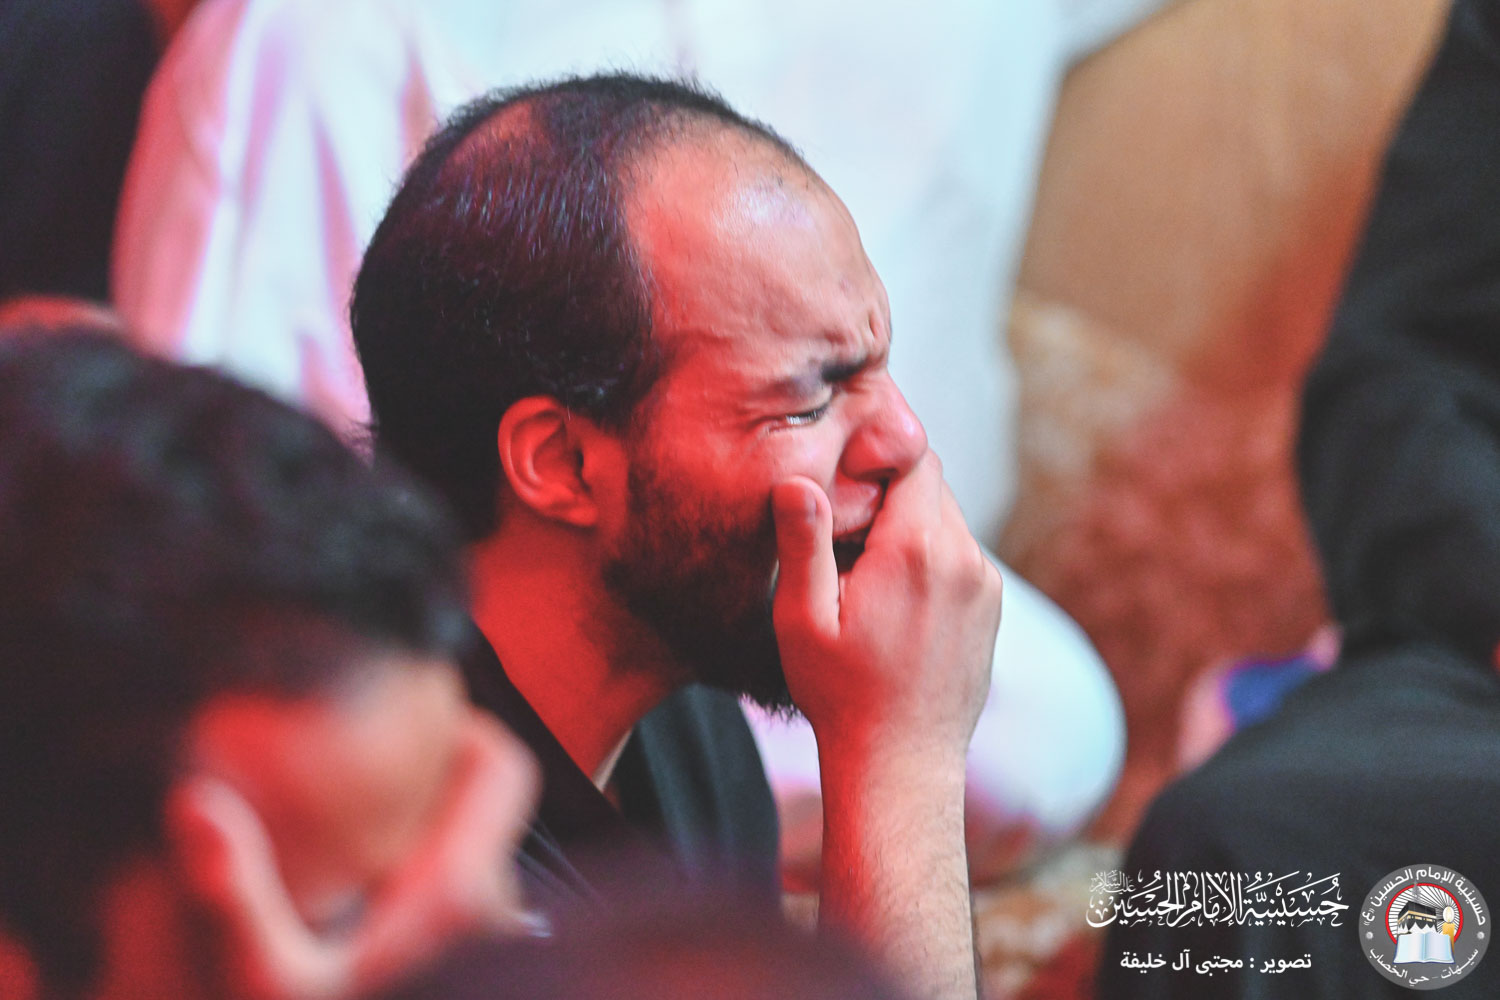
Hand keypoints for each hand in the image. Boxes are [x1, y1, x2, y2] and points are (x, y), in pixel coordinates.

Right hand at [167, 711, 538, 999]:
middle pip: (484, 803)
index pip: (503, 765)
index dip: (463, 729)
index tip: (403, 721)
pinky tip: (360, 897)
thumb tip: (195, 802)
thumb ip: (235, 894)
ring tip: (353, 827)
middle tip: (361, 769)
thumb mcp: (266, 987)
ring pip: (474, 849)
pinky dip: (422, 878)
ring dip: (424, 833)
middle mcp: (493, 909)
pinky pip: (463, 894)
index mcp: (462, 888)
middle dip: (431, 779)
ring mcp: (492, 941)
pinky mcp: (481, 967)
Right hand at [771, 450, 1000, 765]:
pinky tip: (896, 600)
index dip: (878, 456)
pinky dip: (931, 558)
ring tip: (867, 572)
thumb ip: (803, 542)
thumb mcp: (803, 618)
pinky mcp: (991, 607)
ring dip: (910, 527)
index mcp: (916, 549)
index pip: (915, 457)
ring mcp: (985, 584)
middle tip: (845, 531)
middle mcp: (964, 557)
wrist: (900, 762)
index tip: (845, 478)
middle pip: (932, 485)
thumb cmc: (841, 693)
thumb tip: (797, 480)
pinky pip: (961, 554)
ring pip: (947, 519)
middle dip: (890, 493)